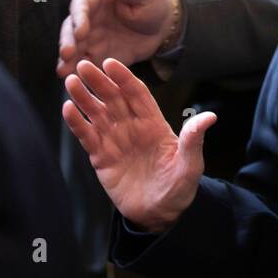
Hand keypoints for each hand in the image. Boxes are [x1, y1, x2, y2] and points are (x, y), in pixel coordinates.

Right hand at [56, 0, 181, 77]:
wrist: (162, 26)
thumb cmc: (152, 3)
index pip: (81, 6)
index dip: (79, 19)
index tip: (80, 33)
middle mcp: (88, 18)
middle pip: (71, 29)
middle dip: (67, 41)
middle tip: (66, 54)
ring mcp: (90, 38)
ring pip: (74, 48)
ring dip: (67, 60)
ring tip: (63, 72)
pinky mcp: (98, 54)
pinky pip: (86, 63)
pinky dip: (80, 72)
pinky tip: (76, 82)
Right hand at [62, 58, 214, 231]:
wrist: (160, 214)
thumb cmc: (179, 187)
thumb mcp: (190, 164)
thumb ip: (193, 140)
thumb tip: (210, 117)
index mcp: (153, 123)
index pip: (137, 94)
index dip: (124, 77)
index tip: (110, 63)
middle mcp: (132, 127)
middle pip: (113, 98)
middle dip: (99, 81)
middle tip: (83, 64)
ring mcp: (115, 141)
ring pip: (97, 113)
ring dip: (84, 97)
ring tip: (71, 81)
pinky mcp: (101, 158)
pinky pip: (87, 136)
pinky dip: (77, 123)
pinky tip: (68, 108)